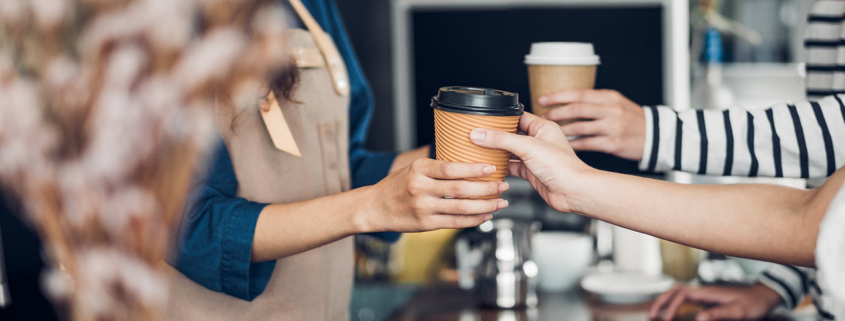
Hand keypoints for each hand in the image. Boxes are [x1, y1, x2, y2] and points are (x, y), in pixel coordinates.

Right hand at [360, 158, 509, 231]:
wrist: (374, 207)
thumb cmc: (396, 186)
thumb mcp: (413, 168)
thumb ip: (437, 167)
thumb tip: (468, 162)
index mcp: (419, 170)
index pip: (451, 168)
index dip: (473, 169)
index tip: (491, 168)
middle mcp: (420, 188)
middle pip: (460, 189)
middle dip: (486, 188)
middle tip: (503, 185)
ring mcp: (423, 207)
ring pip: (460, 208)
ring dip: (484, 206)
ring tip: (500, 202)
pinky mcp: (425, 224)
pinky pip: (454, 223)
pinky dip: (473, 220)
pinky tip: (485, 216)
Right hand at [469, 112, 592, 212]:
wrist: (573, 192)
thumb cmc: (562, 167)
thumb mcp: (527, 147)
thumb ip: (501, 140)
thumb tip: (480, 134)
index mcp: (543, 127)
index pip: (518, 116)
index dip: (501, 117)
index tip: (484, 119)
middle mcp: (539, 141)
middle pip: (512, 134)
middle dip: (496, 135)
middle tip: (479, 134)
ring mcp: (535, 157)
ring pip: (511, 151)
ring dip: (497, 151)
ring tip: (480, 149)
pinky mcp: (531, 172)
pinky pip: (513, 166)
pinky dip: (502, 167)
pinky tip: (491, 166)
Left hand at [539, 89, 645, 160]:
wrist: (656, 135)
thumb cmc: (632, 118)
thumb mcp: (616, 103)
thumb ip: (595, 101)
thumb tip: (566, 101)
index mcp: (609, 97)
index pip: (579, 93)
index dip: (558, 96)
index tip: (542, 99)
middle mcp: (611, 110)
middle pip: (577, 109)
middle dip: (556, 113)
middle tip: (542, 117)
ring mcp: (612, 127)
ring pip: (580, 127)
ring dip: (561, 130)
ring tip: (549, 132)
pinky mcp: (613, 143)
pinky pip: (587, 144)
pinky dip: (573, 144)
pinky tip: (563, 145)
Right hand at [649, 283, 781, 320]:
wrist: (764, 296)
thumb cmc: (753, 304)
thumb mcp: (739, 312)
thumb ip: (719, 314)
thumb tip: (698, 319)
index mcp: (708, 292)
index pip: (681, 295)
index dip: (671, 307)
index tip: (667, 320)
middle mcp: (703, 290)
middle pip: (674, 290)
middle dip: (660, 302)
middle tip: (651, 315)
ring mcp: (704, 293)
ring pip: (677, 292)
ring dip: (665, 301)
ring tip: (655, 313)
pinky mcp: (706, 298)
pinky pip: (684, 298)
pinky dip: (673, 303)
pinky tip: (672, 311)